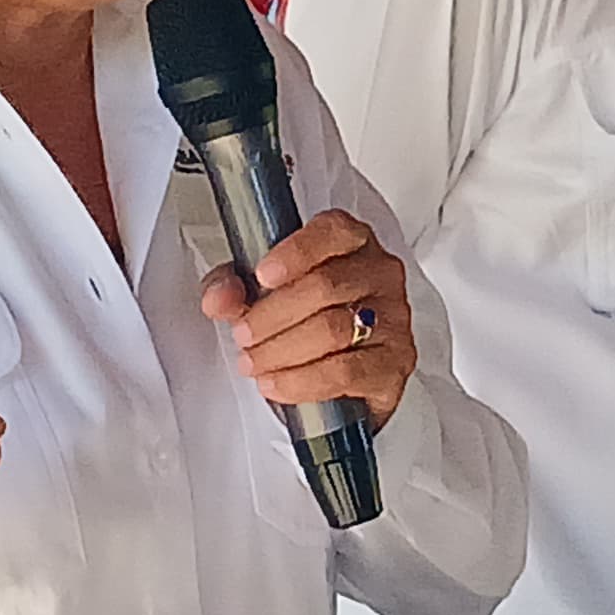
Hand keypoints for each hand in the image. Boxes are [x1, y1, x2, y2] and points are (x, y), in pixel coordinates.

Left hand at [202, 210, 413, 424]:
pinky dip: (302, 380)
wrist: (344, 374)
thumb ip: (234, 288)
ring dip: (281, 350)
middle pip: (325, 286)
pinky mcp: (396, 361)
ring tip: (253, 363)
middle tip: (243, 335)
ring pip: (333, 329)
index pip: (334, 231)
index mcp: (351, 243)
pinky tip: (276, 383)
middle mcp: (379, 273)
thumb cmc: (307, 319)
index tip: (262, 276)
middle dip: (272, 315)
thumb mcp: (260, 294)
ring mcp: (394, 317)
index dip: (296, 252)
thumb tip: (218, 299)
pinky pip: (346, 371)